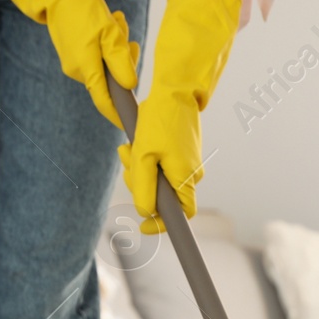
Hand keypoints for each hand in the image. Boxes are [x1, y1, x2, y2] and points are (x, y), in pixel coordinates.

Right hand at [0, 0, 137, 128]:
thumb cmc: (82, 6)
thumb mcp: (108, 31)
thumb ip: (120, 60)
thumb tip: (130, 84)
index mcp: (86, 69)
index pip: (105, 102)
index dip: (119, 114)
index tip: (133, 123)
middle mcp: (78, 70)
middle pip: (111, 79)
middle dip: (125, 61)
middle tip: (128, 38)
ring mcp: (75, 61)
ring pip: (107, 63)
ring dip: (118, 45)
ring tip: (117, 22)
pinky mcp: (75, 51)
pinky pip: (98, 53)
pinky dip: (108, 41)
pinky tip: (110, 22)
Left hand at [119, 0, 240, 232]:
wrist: (175, 92)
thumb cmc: (160, 122)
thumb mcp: (144, 156)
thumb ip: (143, 187)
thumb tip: (144, 212)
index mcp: (186, 179)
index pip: (182, 216)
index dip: (162, 224)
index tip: (142, 226)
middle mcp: (192, 175)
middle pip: (165, 198)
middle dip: (141, 187)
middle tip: (127, 167)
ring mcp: (188, 164)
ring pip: (160, 180)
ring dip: (140, 170)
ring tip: (128, 149)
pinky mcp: (182, 153)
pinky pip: (162, 166)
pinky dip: (146, 160)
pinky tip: (137, 144)